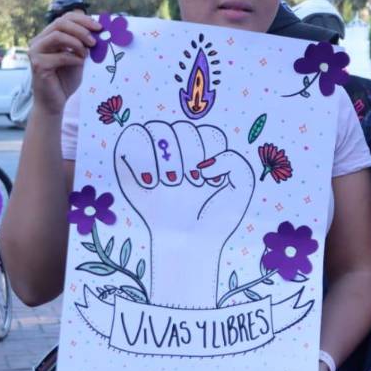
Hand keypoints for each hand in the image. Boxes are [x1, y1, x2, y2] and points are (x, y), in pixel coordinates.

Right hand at [28, 12, 100, 115]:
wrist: (55, 101)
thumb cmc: (66, 79)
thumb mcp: (78, 58)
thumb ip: (84, 44)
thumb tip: (99, 31)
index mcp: (48, 36)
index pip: (64, 18)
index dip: (83, 20)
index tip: (99, 27)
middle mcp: (39, 41)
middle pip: (60, 23)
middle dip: (82, 30)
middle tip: (95, 41)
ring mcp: (36, 52)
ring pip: (57, 36)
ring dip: (77, 43)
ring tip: (88, 54)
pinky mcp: (38, 64)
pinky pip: (60, 56)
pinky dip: (74, 59)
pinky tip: (81, 64)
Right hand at [113, 121, 254, 304]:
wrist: (189, 242)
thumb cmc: (216, 216)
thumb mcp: (240, 189)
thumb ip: (237, 163)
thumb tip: (206, 163)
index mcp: (207, 151)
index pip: (208, 131)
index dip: (211, 154)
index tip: (212, 183)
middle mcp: (180, 149)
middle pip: (182, 128)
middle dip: (189, 158)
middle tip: (191, 185)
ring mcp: (155, 155)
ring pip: (157, 129)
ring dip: (167, 159)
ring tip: (171, 185)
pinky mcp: (130, 163)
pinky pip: (131, 137)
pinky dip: (140, 156)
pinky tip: (151, 183)